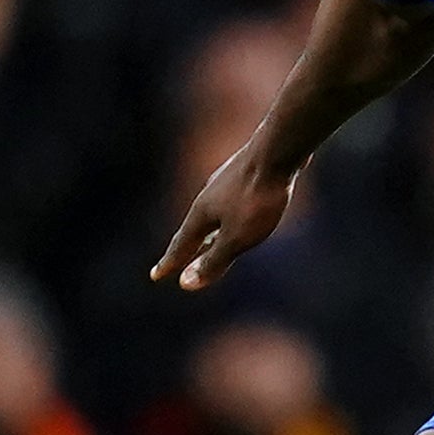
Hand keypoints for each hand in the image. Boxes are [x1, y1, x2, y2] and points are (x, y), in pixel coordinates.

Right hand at [149, 136, 298, 292]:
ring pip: (211, 214)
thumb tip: (185, 284)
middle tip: (174, 260)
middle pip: (194, 229)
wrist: (277, 150)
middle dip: (185, 248)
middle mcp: (208, 197)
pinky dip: (224, 216)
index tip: (157, 275)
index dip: (171, 263)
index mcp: (201, 214)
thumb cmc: (257, 197)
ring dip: (206, 232)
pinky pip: (229, 201)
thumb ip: (213, 260)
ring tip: (205, 241)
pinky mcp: (245, 174)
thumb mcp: (236, 237)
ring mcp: (226, 183)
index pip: (182, 245)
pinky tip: (235, 209)